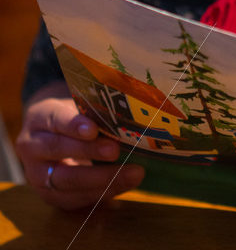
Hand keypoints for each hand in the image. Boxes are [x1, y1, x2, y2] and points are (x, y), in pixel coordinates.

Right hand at [16, 81, 144, 209]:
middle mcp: (32, 147)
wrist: (50, 136)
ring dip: (101, 179)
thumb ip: (95, 113)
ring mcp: (38, 175)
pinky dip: (101, 193)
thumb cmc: (73, 117)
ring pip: (66, 180)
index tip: (94, 129)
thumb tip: (128, 118)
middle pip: (57, 150)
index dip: (74, 125)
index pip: (55, 120)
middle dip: (89, 152)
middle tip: (115, 150)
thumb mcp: (78, 107)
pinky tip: (123, 185)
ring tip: (133, 173)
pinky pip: (74, 199)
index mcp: (40, 118)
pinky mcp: (50, 195)